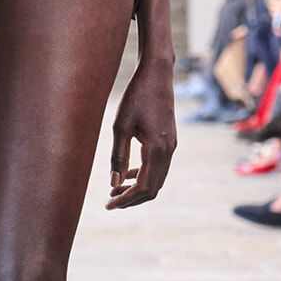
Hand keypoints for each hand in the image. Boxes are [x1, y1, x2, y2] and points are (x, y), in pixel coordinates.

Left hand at [108, 59, 175, 208]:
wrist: (157, 74)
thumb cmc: (136, 96)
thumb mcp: (120, 126)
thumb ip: (118, 157)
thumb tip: (114, 184)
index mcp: (157, 149)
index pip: (144, 186)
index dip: (127, 199)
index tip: (109, 205)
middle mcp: (169, 151)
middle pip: (153, 188)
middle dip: (132, 198)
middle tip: (110, 202)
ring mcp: (171, 146)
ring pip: (157, 179)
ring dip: (138, 188)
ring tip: (116, 190)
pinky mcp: (169, 141)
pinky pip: (159, 167)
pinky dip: (144, 175)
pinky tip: (128, 174)